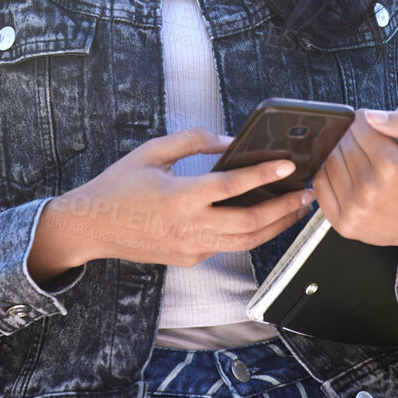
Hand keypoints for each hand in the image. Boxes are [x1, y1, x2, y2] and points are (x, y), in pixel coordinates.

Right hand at [29, 127, 313, 277]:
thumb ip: (192, 140)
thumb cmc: (118, 185)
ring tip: (296, 209)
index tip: (288, 165)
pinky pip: (227, 246)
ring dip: (276, 226)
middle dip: (284, 208)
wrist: (91, 226)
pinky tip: (263, 219)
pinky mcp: (189, 259)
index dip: (264, 174)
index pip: (232, 186)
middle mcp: (189, 226)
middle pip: (250, 223)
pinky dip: (250, 234)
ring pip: (246, 242)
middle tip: (307, 193)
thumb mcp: (152, 151)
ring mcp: (190, 247)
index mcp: (179, 196)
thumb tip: (228, 139)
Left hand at [310, 108, 397, 282]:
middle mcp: (370, 189)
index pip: (358, 126)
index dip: (364, 120)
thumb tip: (371, 116)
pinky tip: (348, 175)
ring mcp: (354, 208)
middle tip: (369, 144)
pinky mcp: (343, 223)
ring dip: (340, 154)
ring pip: (329, 161)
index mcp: (392, 167)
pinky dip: (329, 174)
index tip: (371, 126)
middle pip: (343, 143)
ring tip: (362, 160)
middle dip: (353, 137)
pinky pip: (320, 184)